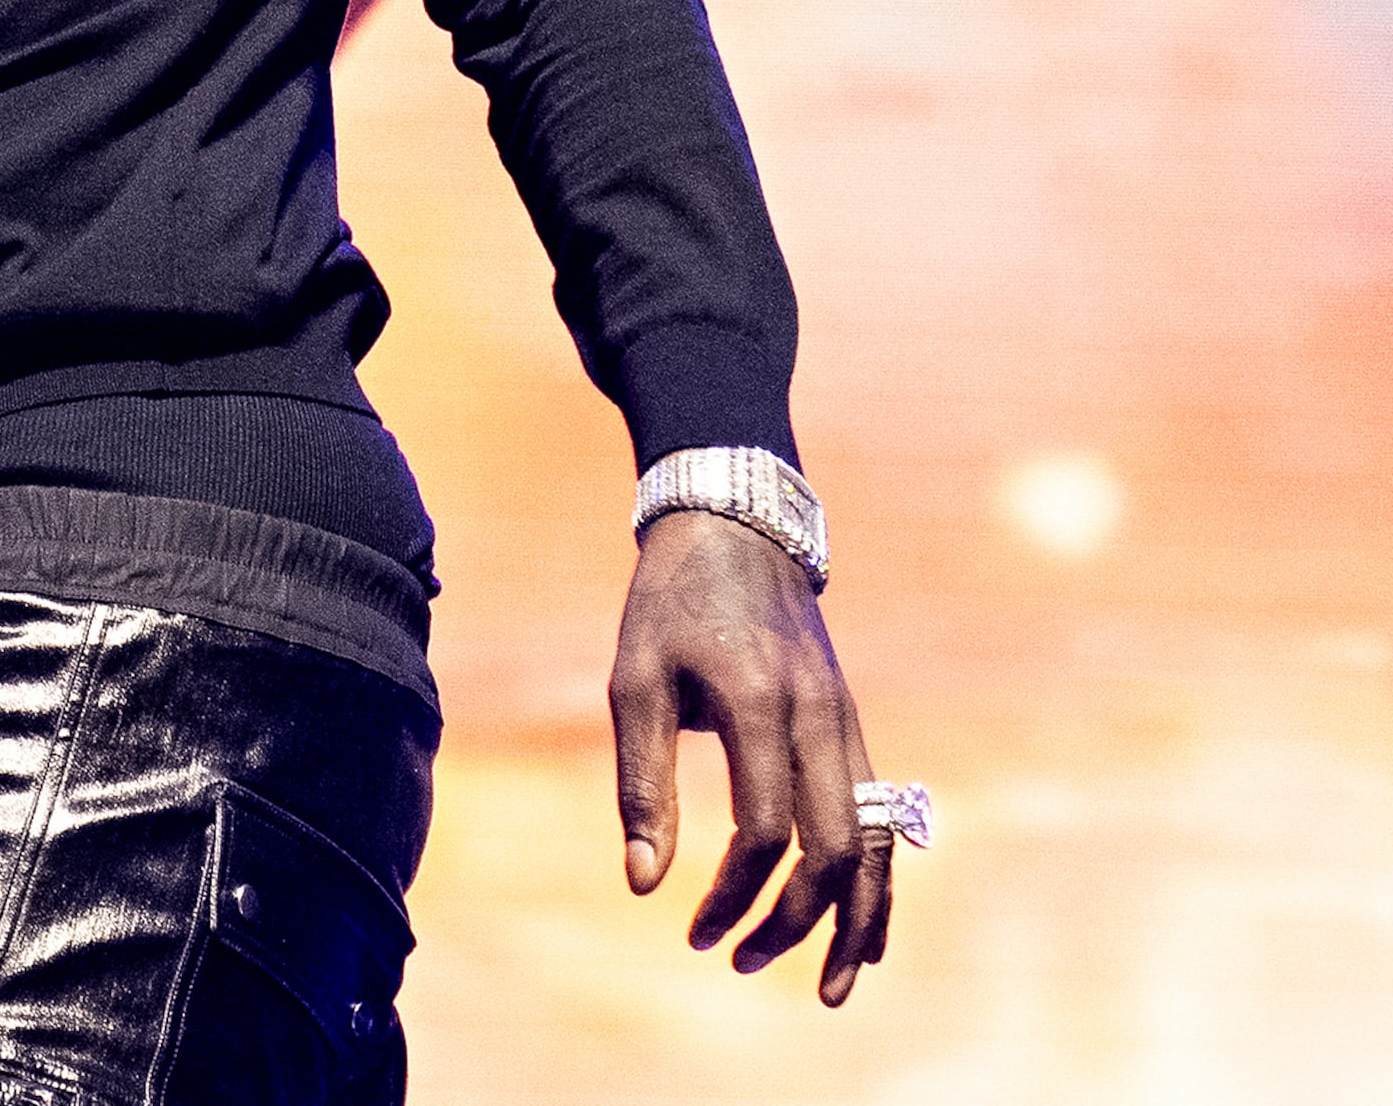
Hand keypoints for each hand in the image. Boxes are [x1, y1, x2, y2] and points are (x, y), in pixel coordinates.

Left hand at [610, 510, 896, 1005]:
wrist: (736, 527)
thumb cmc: (669, 605)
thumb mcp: (634, 680)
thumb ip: (640, 783)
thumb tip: (642, 883)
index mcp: (760, 703)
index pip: (766, 827)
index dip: (734, 892)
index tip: (692, 929)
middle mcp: (822, 718)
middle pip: (835, 848)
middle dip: (797, 921)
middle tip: (741, 962)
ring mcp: (850, 722)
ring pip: (876, 842)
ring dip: (857, 920)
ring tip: (829, 987)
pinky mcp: (855, 727)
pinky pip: (881, 818)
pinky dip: (877, 880)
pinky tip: (862, 930)